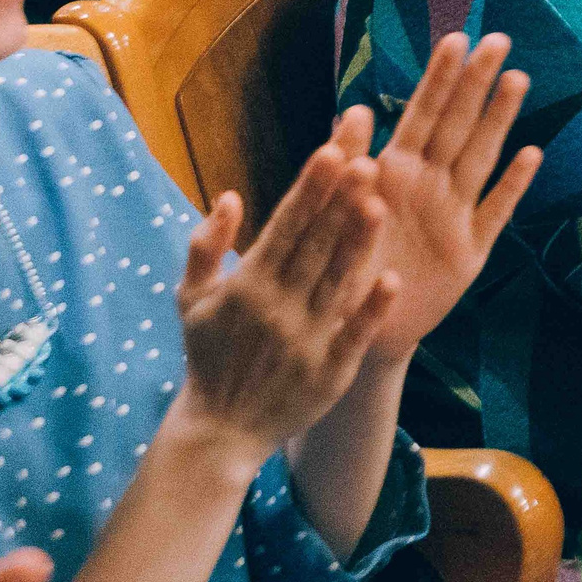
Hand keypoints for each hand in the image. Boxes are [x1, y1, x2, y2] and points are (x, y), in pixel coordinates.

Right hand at [172, 132, 400, 473]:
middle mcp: (279, 308)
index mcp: (249, 285)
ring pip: (338, 282)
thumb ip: (205, 245)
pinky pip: (353, 336)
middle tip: (366, 157)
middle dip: (340, 202)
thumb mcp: (190, 299)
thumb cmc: (209, 354)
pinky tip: (390, 279)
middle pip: (316, 245)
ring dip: (358, 243)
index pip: (286, 226)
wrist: (219, 431)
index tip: (331, 150)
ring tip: (379, 201)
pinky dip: (371, 309)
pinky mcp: (329, 372)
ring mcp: (306, 340)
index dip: (310, 189)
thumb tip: (228, 195)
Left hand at [338, 32, 538, 360]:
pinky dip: (514, 185)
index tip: (457, 37)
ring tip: (518, 80)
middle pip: (457, 124)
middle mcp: (428, 184)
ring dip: (499, 119)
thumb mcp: (335, 214)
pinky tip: (532, 155)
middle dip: (477, 82)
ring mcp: (453, 214)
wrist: (357, 331)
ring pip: (481, 157)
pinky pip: (496, 211)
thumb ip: (349, 164)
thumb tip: (356, 109)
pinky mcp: (471, 251)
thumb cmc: (339, 268)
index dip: (439, 78)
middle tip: (498, 40)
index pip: (421, 114)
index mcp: (393, 171)